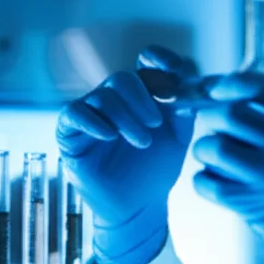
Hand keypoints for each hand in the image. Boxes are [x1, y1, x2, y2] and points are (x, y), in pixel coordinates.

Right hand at [57, 46, 197, 263]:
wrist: (139, 205)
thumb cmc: (156, 170)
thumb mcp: (179, 138)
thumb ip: (186, 110)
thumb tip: (193, 85)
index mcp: (142, 94)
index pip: (146, 61)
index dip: (159, 58)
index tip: (174, 68)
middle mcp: (115, 99)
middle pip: (123, 78)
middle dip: (142, 98)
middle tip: (156, 124)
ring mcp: (91, 114)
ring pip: (102, 96)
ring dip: (125, 117)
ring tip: (143, 143)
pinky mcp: (70, 132)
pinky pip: (74, 113)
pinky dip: (92, 121)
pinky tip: (109, 136)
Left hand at [191, 72, 263, 263]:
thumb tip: (240, 111)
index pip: (257, 84)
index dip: (228, 84)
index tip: (214, 92)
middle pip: (226, 113)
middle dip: (210, 120)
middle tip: (214, 132)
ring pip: (211, 147)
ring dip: (205, 153)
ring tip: (216, 162)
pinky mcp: (255, 206)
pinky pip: (207, 183)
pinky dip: (204, 183)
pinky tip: (217, 186)